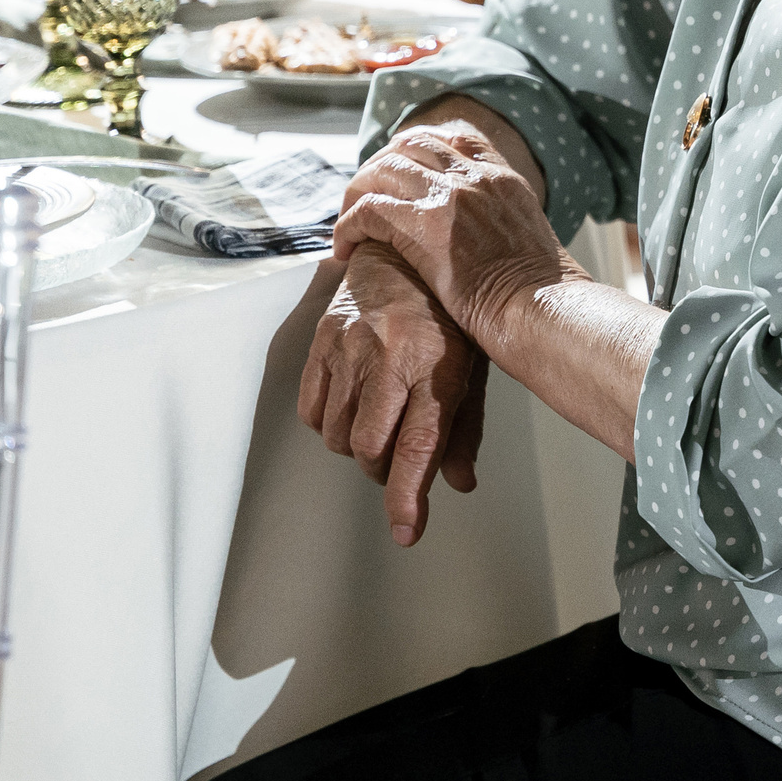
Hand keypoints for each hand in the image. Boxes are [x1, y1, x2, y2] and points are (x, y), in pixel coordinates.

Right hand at [297, 243, 488, 546]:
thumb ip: (464, 427)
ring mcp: (349, 347)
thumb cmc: (445, 312)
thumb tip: (458, 482)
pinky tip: (351, 406)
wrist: (402, 250)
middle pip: (370, 448)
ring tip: (378, 425)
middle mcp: (389, 357)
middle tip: (398, 457)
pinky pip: (310, 410)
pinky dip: (328, 423)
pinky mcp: (321, 341)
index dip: (407, 496)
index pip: (417, 445)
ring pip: (337, 435)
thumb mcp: (471, 366)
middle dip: (384, 469)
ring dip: (357, 447)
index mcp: (436, 365)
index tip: (405, 530)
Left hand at [335, 118, 566, 347]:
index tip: (403, 171)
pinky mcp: (423, 225)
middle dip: (382, 167)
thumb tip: (492, 246)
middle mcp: (475, 178)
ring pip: (382, 170)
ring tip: (349, 222)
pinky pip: (367, 209)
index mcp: (503, 181)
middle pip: (412, 145)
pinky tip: (344, 249)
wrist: (543, 310)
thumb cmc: (542, 298)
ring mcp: (449, 197)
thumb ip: (507, 229)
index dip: (421, 151)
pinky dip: (347, 226)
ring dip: (357, 194)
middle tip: (365, 196)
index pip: (457, 142)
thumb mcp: (534, 244)